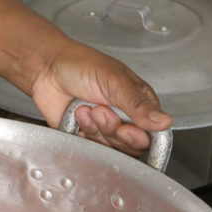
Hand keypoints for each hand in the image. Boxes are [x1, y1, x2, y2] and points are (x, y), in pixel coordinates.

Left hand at [29, 39, 171, 155]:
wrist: (46, 68)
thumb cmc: (81, 65)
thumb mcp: (115, 81)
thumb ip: (139, 104)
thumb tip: (165, 122)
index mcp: (138, 102)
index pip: (152, 131)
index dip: (140, 136)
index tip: (128, 130)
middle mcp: (123, 116)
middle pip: (131, 144)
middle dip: (115, 131)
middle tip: (102, 112)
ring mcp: (104, 126)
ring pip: (111, 147)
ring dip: (98, 129)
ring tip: (87, 108)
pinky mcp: (85, 135)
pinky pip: (92, 147)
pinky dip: (85, 132)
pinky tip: (78, 114)